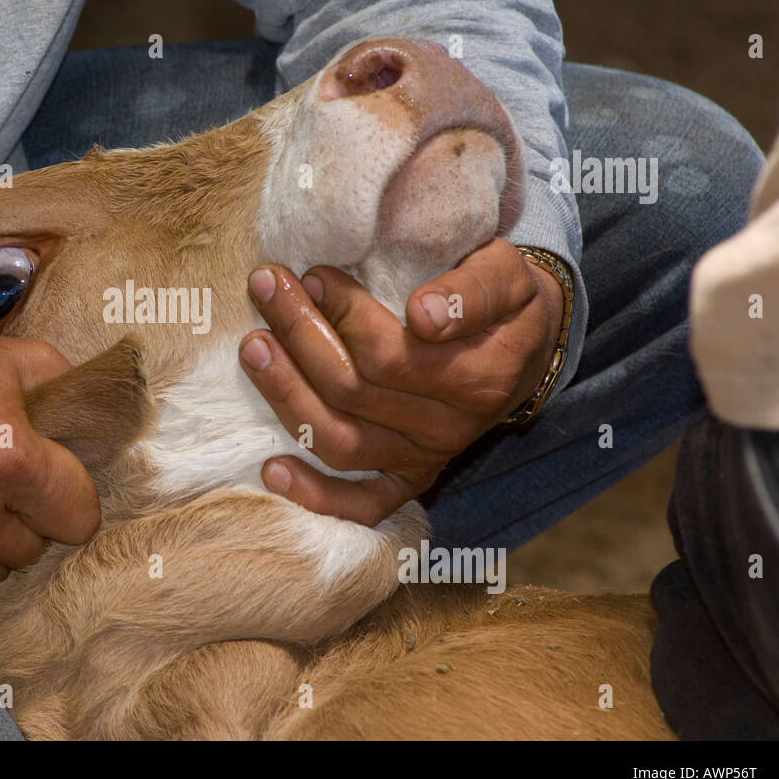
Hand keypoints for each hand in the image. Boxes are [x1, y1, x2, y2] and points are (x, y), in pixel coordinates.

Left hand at [238, 238, 562, 525]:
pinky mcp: (408, 482)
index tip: (313, 274)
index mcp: (478, 377)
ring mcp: (426, 460)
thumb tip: (424, 314)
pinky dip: (314, 495)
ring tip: (252, 346)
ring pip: (341, 441)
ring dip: (286, 394)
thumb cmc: (505, 300)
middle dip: (300, 334)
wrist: (526, 345)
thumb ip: (473, 290)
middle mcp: (450, 428)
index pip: (390, 353)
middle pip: (353, 390)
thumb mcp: (506, 275)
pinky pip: (361, 505)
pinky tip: (271, 468)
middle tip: (267, 286)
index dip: (343, 313)